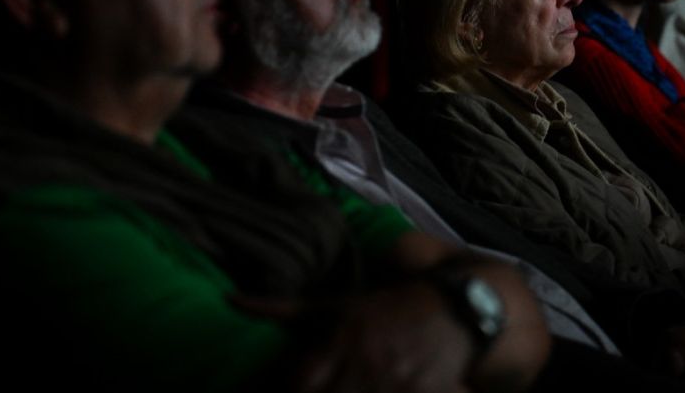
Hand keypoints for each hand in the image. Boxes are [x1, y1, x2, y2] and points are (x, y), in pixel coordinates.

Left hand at [235, 282, 473, 392]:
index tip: (266, 391)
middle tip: (316, 388)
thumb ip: (283, 309)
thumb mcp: (336, 305)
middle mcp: (364, 363)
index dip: (282, 390)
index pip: (298, 383)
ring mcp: (393, 384)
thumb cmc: (385, 308)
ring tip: (343, 389)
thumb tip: (232, 300)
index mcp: (341, 339)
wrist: (452, 310)